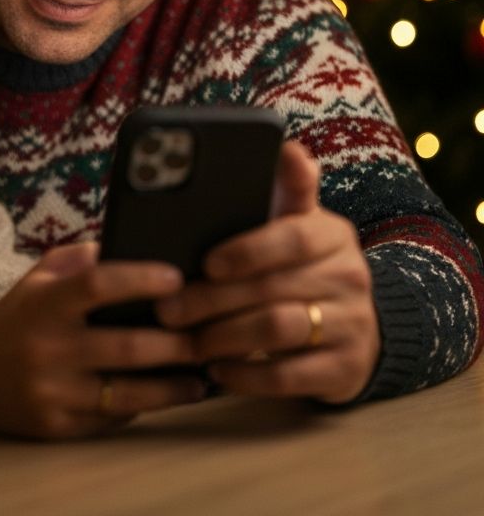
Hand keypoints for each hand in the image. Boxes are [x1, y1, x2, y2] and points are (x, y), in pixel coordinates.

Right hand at [0, 242, 205, 438]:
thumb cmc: (20, 317)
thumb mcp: (39, 278)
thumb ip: (82, 259)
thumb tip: (135, 244)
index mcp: (44, 304)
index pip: (97, 285)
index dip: (140, 279)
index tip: (177, 277)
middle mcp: (48, 348)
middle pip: (126, 347)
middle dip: (176, 343)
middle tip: (207, 334)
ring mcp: (53, 392)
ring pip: (128, 393)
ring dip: (173, 386)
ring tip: (201, 376)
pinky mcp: (57, 427)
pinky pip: (112, 419)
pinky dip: (143, 407)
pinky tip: (167, 396)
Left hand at [155, 141, 379, 403]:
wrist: (357, 324)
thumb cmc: (300, 264)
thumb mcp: (295, 224)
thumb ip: (285, 190)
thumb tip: (284, 146)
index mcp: (330, 233)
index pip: (290, 236)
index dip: (247, 250)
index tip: (207, 262)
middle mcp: (350, 275)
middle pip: (270, 288)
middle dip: (210, 300)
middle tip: (167, 310)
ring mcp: (354, 324)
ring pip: (277, 330)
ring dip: (223, 338)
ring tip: (187, 342)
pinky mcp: (348, 369)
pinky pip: (290, 376)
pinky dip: (247, 376)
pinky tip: (218, 372)